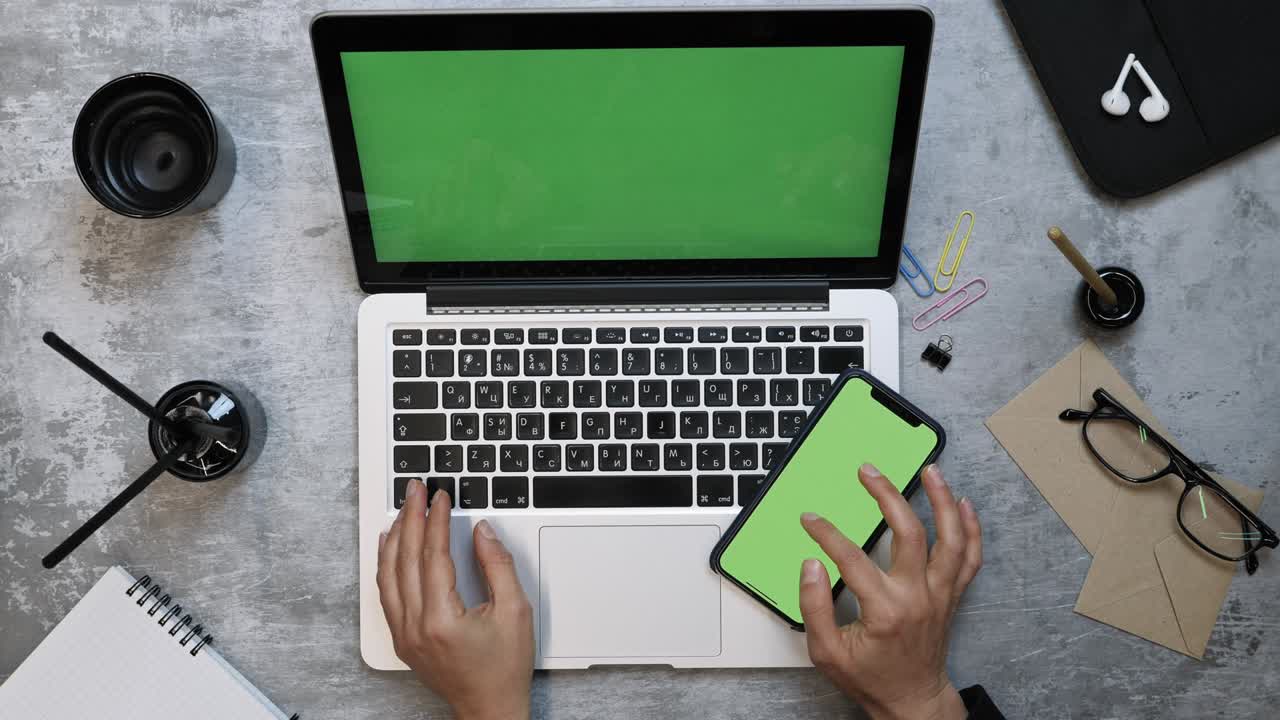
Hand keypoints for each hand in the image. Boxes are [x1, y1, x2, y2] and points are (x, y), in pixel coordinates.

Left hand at [378, 480, 533, 719]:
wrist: (490, 708)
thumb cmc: (504, 667)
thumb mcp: (515, 611)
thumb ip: (497, 566)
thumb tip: (481, 531)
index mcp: (442, 619)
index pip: (434, 555)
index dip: (437, 520)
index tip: (441, 496)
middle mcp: (416, 626)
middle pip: (406, 558)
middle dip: (411, 517)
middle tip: (416, 489)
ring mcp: (404, 634)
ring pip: (388, 574)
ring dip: (395, 536)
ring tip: (403, 509)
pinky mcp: (402, 638)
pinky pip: (386, 593)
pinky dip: (386, 563)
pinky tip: (390, 544)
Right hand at [798, 464, 981, 719]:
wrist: (912, 700)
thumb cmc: (871, 678)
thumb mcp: (827, 653)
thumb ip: (813, 607)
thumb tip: (811, 566)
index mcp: (885, 610)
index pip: (851, 558)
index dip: (826, 534)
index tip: (811, 520)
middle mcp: (918, 596)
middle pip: (910, 532)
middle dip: (887, 495)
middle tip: (869, 472)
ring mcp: (940, 594)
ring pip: (951, 538)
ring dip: (942, 501)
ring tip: (930, 471)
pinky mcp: (952, 596)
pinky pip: (970, 558)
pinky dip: (972, 529)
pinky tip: (964, 504)